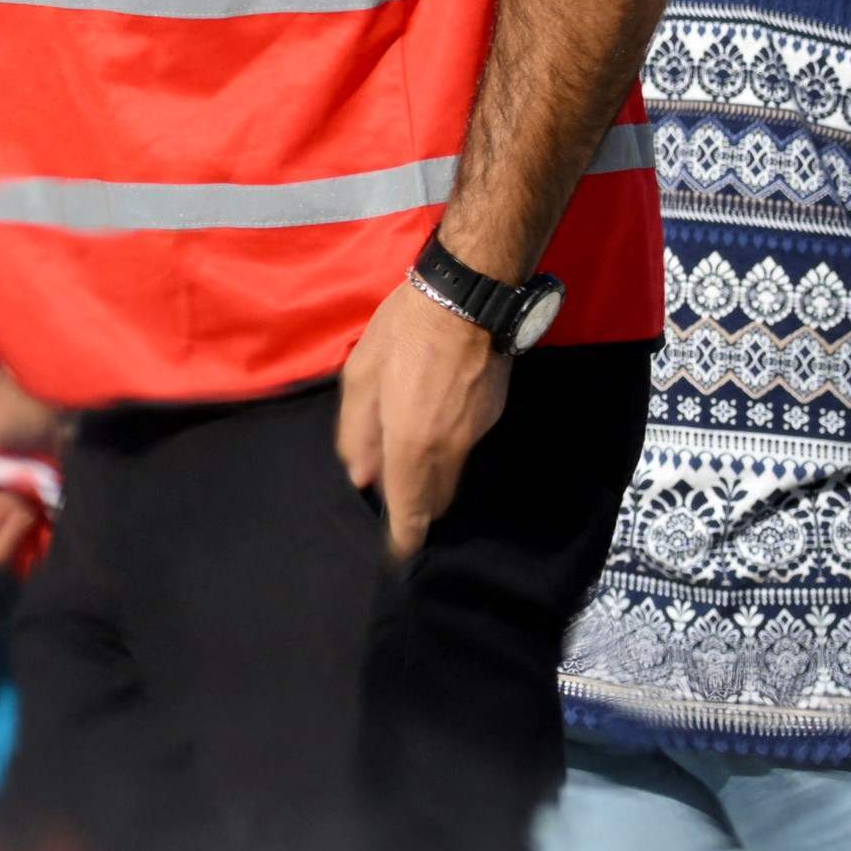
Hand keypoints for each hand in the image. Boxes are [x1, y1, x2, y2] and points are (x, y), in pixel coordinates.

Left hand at [336, 270, 511, 561]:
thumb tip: (359, 475)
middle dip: (414, 506)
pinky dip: (446, 448)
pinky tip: (432, 416)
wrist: (468, 296)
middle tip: (391, 489)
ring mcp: (477, 432)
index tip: (397, 555)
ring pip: (451, 474)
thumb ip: (357, 433)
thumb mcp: (361, 377)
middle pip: (434, 500)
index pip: (411, 512)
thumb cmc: (404, 332)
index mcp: (412, 445)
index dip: (404, 541)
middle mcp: (449, 449)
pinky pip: (465, 447)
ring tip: (406, 447)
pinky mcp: (492, 413)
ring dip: (430, 476)